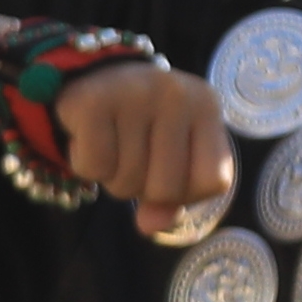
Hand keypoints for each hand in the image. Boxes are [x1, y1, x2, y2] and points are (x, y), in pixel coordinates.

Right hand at [57, 61, 234, 230]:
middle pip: (166, 189)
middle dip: (143, 188)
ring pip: (126, 183)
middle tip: (133, 156)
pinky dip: (87, 167)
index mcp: (206, 105)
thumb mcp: (172, 154)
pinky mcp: (94, 101)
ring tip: (112, 145)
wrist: (95, 76)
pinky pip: (95, 169)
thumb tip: (150, 225)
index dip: (187, 192)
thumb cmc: (144, 123)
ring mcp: (135, 94)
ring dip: (113, 178)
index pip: (214, 183)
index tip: (168, 168)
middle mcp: (175, 94)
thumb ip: (172, 197)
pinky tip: (91, 140)